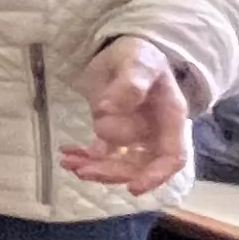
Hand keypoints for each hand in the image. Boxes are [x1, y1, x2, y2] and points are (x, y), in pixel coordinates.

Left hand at [63, 35, 189, 192]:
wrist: (125, 51)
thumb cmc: (140, 55)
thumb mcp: (138, 62)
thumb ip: (130, 84)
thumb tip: (107, 110)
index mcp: (170, 118)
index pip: (171, 157)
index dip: (155, 175)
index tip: (134, 188)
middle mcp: (154, 132)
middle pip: (139, 165)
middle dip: (112, 172)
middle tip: (84, 170)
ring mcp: (133, 136)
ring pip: (118, 163)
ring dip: (95, 167)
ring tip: (69, 164)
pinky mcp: (112, 133)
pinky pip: (101, 153)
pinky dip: (84, 157)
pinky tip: (67, 154)